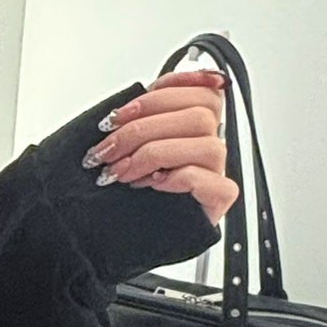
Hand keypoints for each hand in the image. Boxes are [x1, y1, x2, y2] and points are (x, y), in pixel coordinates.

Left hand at [83, 66, 238, 227]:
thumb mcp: (125, 150)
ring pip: (206, 144)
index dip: (163, 92)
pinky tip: (151, 184)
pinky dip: (176, 178)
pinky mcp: (218, 199)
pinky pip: (209, 179)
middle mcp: (207, 145)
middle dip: (141, 128)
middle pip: (198, 115)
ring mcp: (217, 171)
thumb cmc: (129, 193)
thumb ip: (134, 122)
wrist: (128, 236)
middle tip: (107, 150)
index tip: (121, 112)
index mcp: (192, 125)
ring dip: (152, 154)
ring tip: (120, 172)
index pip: (201, 90)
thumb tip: (119, 110)